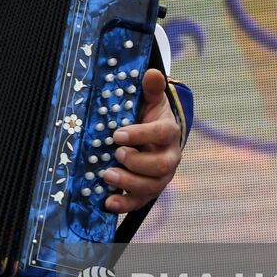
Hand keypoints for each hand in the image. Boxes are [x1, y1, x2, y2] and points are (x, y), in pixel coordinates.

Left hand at [102, 68, 181, 213]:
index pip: (163, 133)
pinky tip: (107, 202)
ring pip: (152, 186)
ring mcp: (160, 177)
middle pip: (161, 165)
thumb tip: (152, 72)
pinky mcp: (148, 191)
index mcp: (169, 132)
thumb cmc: (149, 116)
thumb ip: (151, 88)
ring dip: (129, 183)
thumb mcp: (151, 100)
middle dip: (137, 162)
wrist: (154, 137)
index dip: (142, 134)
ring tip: (107, 175)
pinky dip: (124, 204)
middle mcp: (169, 157)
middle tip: (115, 154)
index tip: (118, 134)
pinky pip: (140, 202)